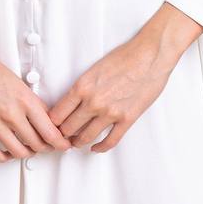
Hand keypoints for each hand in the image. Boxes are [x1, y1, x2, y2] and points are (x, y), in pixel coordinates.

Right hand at [0, 16, 71, 162]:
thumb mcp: (17, 81)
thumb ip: (30, 101)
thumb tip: (43, 118)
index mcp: (24, 99)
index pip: (49, 130)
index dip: (60, 142)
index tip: (63, 144)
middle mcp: (11, 113)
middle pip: (37, 144)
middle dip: (46, 148)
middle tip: (47, 147)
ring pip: (18, 152)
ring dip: (26, 153)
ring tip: (28, 149)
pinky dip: (3, 157)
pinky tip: (6, 153)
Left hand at [46, 33, 173, 153]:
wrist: (150, 55)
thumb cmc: (125, 56)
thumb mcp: (95, 68)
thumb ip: (83, 87)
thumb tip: (72, 102)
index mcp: (82, 86)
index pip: (57, 114)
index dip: (52, 123)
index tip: (52, 125)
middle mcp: (93, 102)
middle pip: (68, 128)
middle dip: (63, 134)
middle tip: (62, 136)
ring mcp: (110, 113)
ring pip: (86, 137)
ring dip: (78, 142)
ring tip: (76, 142)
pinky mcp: (126, 119)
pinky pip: (110, 141)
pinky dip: (100, 147)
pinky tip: (95, 147)